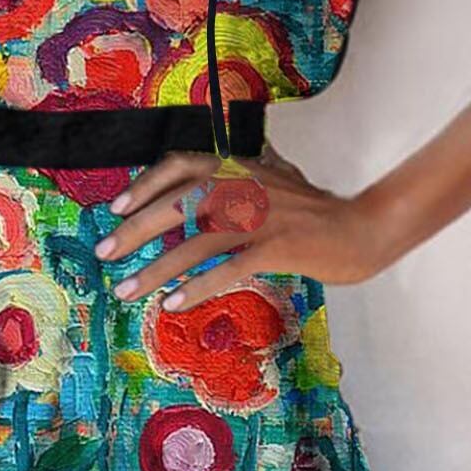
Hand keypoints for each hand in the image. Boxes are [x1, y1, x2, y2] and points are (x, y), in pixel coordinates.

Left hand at [93, 141, 393, 306]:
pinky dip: (197, 287)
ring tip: (128, 290)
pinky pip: (228, 269)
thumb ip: (238, 180)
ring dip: (156, 268)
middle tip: (105, 253)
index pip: (181, 165)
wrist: (364, 229)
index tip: (115, 208)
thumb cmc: (314, 212)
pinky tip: (173, 304)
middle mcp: (246, 185)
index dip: (145, 185)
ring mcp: (263, 216)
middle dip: (135, 230)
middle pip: (178, 204)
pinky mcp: (279, 247)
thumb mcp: (272, 182)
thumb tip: (198, 188)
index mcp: (239, 167)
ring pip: (197, 241)